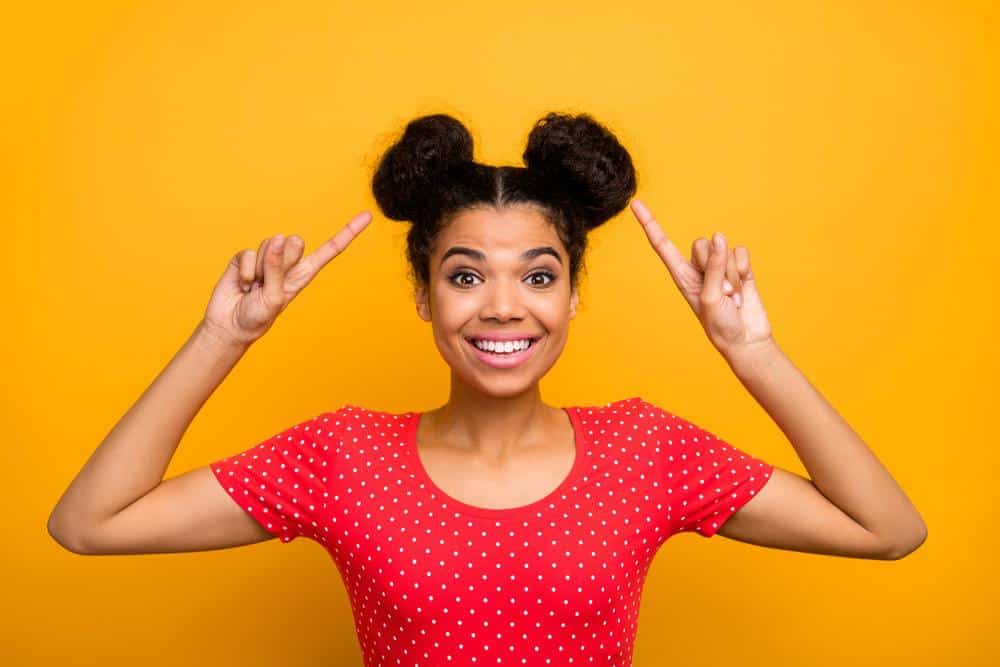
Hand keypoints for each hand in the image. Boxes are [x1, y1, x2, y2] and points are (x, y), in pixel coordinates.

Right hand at [201, 211, 372, 345]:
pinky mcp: (246, 258)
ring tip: (254, 286)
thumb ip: (277, 270)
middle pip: (295, 241)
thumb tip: (278, 240)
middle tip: (269, 282)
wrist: (230, 325)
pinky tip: (242, 284)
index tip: (368, 216)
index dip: (348, 233)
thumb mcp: (273, 299)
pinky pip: (247, 253)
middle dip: (281, 260)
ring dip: (260, 269)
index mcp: (304, 274)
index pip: (330, 250)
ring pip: (270, 244)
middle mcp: (288, 263)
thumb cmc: (257, 317)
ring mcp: (267, 259)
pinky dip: (244, 271)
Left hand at [630, 198, 773, 359]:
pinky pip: (741, 252)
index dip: (649, 224)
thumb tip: (718, 237)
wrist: (747, 339)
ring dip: (731, 274)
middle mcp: (698, 268)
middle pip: (702, 244)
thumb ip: (713, 267)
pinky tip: (743, 287)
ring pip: (724, 248)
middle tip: (721, 293)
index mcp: (681, 275)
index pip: (662, 245)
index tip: (635, 204)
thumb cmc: (721, 325)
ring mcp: (719, 267)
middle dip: (714, 266)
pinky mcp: (739, 267)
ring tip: (732, 296)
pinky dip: (743, 269)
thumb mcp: (711, 298)